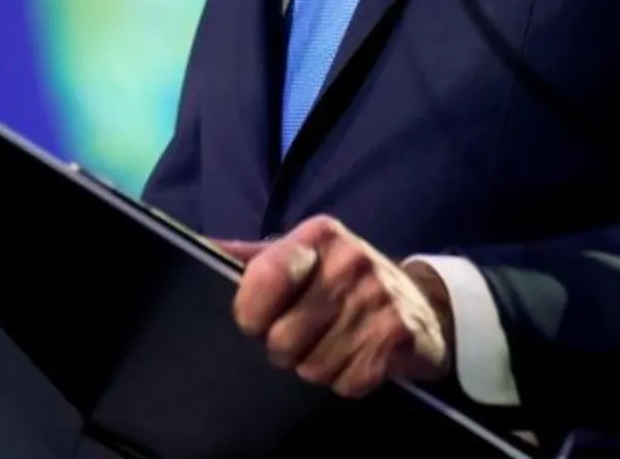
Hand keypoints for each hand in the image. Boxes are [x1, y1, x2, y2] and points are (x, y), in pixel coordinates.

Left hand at [218, 214, 453, 397]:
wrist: (424, 303)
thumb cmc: (344, 282)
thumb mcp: (300, 257)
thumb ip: (249, 258)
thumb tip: (195, 250)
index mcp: (318, 237)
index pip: (262, 280)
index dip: (251, 314)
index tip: (258, 320)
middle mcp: (350, 261)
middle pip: (282, 340)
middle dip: (286, 350)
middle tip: (303, 337)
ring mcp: (377, 299)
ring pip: (313, 368)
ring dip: (318, 367)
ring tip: (333, 345)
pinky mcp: (397, 336)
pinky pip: (347, 382)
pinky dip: (347, 380)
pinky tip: (358, 357)